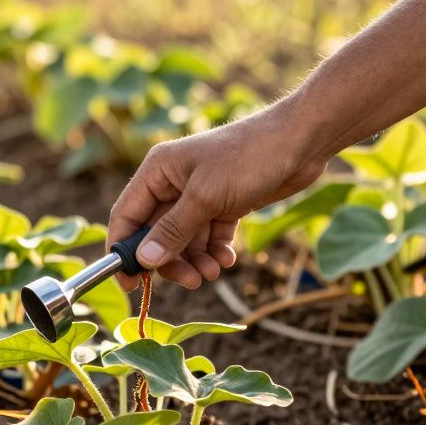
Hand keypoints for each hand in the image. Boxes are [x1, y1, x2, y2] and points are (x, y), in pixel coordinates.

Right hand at [106, 104, 328, 289]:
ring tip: (215, 271)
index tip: (130, 283)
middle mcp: (173, 183)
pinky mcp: (223, 203)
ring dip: (196, 259)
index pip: (126, 216)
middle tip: (191, 281)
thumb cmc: (249, 157)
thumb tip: (144, 260)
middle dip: (171, 260)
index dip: (123, 250)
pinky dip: (215, 250)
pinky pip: (208, 236)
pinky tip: (228, 259)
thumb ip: (172, 230)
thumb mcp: (206, 197)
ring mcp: (198, 194)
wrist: (302, 141)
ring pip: (184, 239)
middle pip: (156, 234)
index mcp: (157, 172)